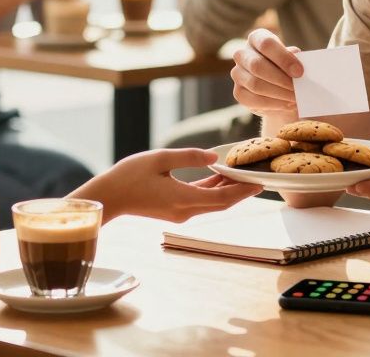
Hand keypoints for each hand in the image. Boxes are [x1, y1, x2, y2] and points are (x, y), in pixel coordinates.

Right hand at [71, 149, 262, 222]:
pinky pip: (201, 200)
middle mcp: (185, 210)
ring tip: (242, 171)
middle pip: (222, 202)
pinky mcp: (174, 210)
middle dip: (241, 190)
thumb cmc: (129, 176)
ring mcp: (180, 212)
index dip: (243, 190)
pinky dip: (212, 189)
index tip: (260, 182)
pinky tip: (218, 174)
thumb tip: (214, 156)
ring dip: (227, 188)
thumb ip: (189, 157)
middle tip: (258, 176)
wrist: (109, 197)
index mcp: (183, 198)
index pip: (223, 197)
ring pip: (212, 202)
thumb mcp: (160, 159)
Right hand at [230, 29, 302, 115]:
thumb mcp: (293, 59)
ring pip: (255, 84)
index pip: (266, 44)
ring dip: (279, 93)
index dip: (283, 58)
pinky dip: (273, 104)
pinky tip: (286, 104)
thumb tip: (297, 59)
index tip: (299, 72)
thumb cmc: (289, 68)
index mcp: (257, 38)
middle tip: (298, 89)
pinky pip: (253, 100)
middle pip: (257, 65)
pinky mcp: (238, 92)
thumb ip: (294, 59)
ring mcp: (237, 73)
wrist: (281, 87)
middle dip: (280, 79)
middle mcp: (242, 54)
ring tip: (295, 99)